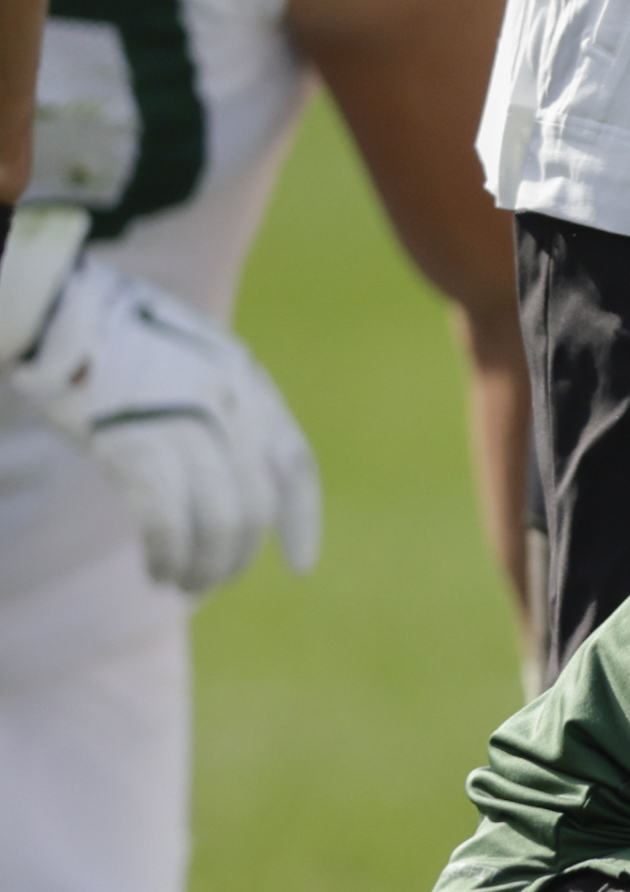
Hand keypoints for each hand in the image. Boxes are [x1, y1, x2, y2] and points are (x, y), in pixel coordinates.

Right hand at [3, 211, 322, 594]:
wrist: (64, 306)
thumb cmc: (121, 333)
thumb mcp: (196, 359)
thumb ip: (222, 409)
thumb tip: (229, 476)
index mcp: (250, 385)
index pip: (294, 465)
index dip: (303, 520)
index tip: (301, 565)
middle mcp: (230, 408)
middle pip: (256, 506)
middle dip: (238, 554)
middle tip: (213, 581)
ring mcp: (185, 427)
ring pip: (219, 521)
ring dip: (204, 565)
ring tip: (182, 585)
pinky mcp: (134, 445)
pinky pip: (165, 520)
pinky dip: (167, 554)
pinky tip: (156, 569)